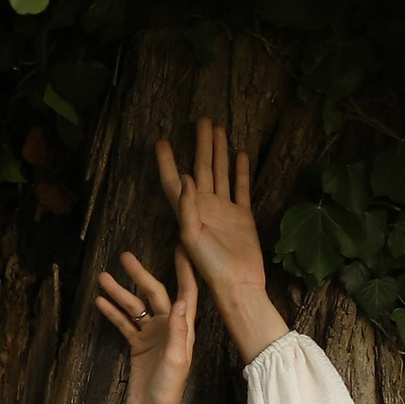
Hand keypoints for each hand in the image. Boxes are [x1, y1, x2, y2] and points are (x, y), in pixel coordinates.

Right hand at [95, 248, 196, 403]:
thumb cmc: (168, 390)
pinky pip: (125, 323)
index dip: (184, 269)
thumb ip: (179, 330)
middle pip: (153, 293)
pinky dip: (113, 312)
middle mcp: (169, 327)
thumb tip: (182, 301)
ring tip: (101, 278)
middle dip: (138, 275)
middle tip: (124, 256)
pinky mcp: (138, 345)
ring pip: (134, 307)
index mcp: (183, 329)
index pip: (185, 292)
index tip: (180, 247)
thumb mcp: (176, 360)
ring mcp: (152, 335)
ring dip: (119, 293)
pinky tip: (99, 302)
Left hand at [156, 120, 283, 361]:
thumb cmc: (210, 267)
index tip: (162, 141)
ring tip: (218, 128)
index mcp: (189, 212)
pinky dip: (241, 171)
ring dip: (219, 152)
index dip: (166, 161)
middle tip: (201, 120)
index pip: (174, 181)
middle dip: (200, 145)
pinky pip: (241, 188)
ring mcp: (225, 210)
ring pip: (221, 173)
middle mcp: (205, 207)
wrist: (238, 283)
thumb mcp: (193, 237)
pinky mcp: (243, 215)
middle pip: (201, 168)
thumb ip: (188, 207)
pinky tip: (240, 154)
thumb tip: (187, 176)